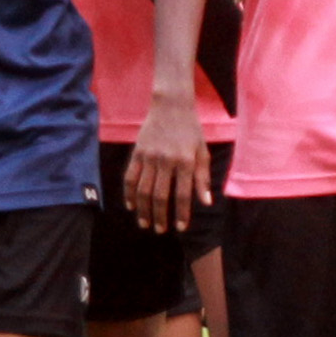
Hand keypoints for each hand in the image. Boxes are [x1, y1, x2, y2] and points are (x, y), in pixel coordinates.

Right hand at [131, 88, 210, 232]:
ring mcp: (149, 157)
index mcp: (185, 161)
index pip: (183, 194)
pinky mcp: (137, 153)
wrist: (171, 106)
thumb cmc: (191, 130)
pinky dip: (129, 193)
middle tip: (160, 230)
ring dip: (143, 209)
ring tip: (145, 223)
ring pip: (143, 190)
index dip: (182, 213)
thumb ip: (203, 178)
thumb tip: (206, 202)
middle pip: (160, 196)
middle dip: (160, 216)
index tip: (181, 228)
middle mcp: (166, 161)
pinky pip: (130, 177)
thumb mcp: (202, 151)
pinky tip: (131, 206)